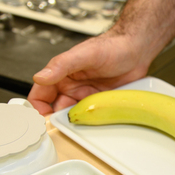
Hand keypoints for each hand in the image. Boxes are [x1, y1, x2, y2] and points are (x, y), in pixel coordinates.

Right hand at [27, 0, 174, 114]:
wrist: (137, 50)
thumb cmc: (112, 46)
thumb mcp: (85, 54)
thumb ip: (61, 65)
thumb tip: (40, 77)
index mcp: (61, 75)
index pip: (40, 96)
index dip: (38, 110)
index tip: (43, 121)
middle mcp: (71, 87)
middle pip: (57, 111)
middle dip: (60, 121)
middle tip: (68, 128)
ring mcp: (86, 96)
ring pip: (75, 116)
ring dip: (78, 123)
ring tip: (86, 123)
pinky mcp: (100, 102)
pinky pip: (92, 117)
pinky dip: (93, 122)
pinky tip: (99, 122)